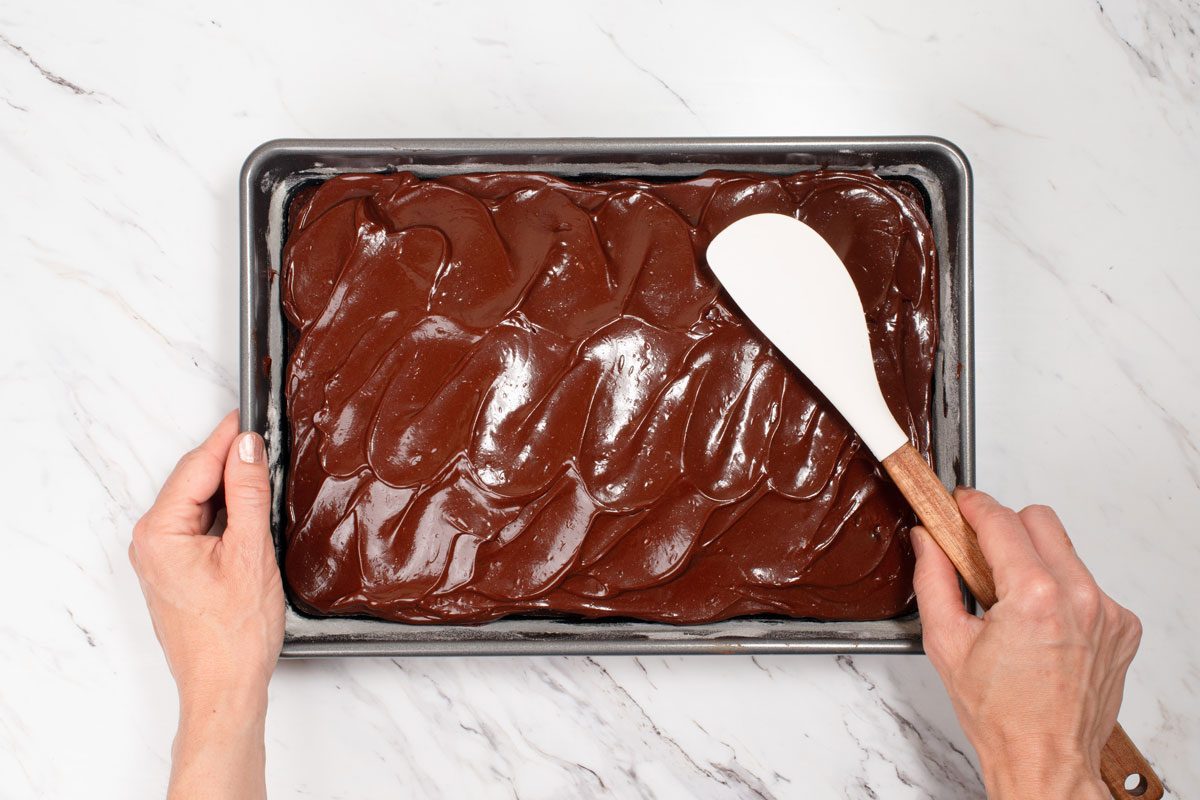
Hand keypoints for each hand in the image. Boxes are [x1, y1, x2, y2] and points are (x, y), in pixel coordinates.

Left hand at [130, 411, 282, 799]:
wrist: (224, 687)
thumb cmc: (234, 635)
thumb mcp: (251, 553)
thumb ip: (248, 494)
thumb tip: (247, 448)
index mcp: (160, 532)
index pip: (197, 467)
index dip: (228, 438)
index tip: (251, 415)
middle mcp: (151, 541)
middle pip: (194, 480)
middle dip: (229, 460)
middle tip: (267, 440)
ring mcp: (160, 556)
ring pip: (199, 502)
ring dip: (230, 488)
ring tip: (264, 473)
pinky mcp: (175, 568)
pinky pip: (200, 524)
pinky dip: (226, 513)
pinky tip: (251, 512)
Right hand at [911, 489, 1141, 799]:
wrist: (1045, 759)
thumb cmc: (1000, 715)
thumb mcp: (946, 642)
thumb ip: (933, 579)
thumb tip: (927, 540)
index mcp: (1034, 597)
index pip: (1001, 521)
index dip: (973, 505)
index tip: (960, 504)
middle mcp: (1079, 598)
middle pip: (1040, 521)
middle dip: (1006, 528)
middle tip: (980, 555)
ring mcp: (1106, 612)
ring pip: (1065, 551)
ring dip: (1034, 560)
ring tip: (1010, 601)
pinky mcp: (1121, 626)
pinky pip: (1086, 584)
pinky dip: (1061, 591)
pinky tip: (1040, 624)